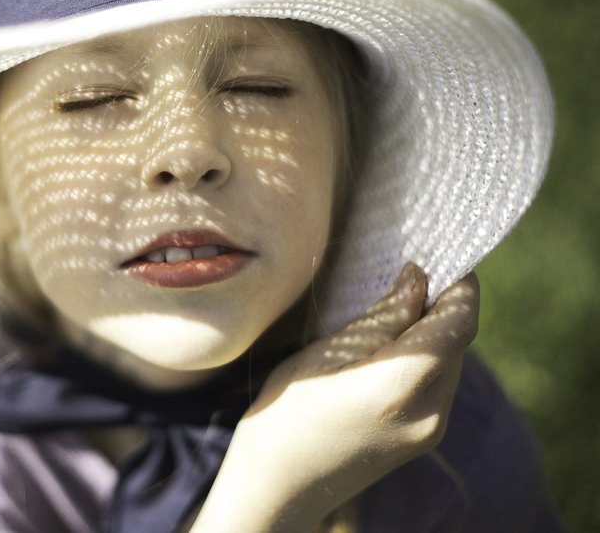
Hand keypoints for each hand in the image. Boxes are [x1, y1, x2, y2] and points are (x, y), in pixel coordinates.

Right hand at [190, 263, 479, 531]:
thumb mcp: (324, 355)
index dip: (459, 284)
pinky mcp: (423, 439)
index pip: (458, 323)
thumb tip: (418, 279)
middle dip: (444, 303)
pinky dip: (427, 355)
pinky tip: (395, 342)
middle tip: (414, 271)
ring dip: (436, 329)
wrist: (280, 484)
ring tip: (399, 304)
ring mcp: (430, 430)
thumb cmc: (286, 413)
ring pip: (451, 362)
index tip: (442, 254)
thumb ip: (379, 319)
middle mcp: (429, 412)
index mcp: (400, 386)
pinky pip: (439, 383)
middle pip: (458, 342)